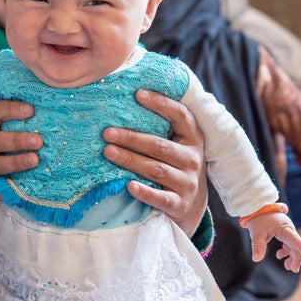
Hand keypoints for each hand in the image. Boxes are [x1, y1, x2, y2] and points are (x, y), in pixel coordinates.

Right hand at [0, 99, 42, 202]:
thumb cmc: (11, 136)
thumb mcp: (13, 123)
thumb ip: (29, 116)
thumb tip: (59, 105)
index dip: (11, 110)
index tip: (31, 110)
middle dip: (17, 140)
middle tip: (39, 141)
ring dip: (15, 162)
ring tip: (35, 160)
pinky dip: (3, 191)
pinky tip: (20, 190)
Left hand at [103, 89, 207, 234]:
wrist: (192, 206)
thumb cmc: (177, 167)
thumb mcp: (178, 146)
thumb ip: (163, 128)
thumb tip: (130, 99)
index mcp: (193, 139)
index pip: (181, 116)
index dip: (161, 104)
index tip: (138, 94)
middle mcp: (193, 159)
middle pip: (160, 146)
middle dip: (132, 138)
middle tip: (107, 132)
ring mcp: (188, 183)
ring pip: (156, 169)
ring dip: (130, 160)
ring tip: (108, 152)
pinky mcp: (179, 204)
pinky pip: (161, 198)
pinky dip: (145, 192)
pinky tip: (128, 185)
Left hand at [245, 212, 300, 271]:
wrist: (257, 209)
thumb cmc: (258, 219)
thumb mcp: (256, 233)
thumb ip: (258, 245)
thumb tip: (256, 259)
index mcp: (285, 229)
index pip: (296, 240)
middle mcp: (289, 231)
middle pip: (296, 246)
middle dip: (297, 258)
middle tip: (293, 269)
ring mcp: (287, 232)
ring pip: (294, 247)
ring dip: (293, 257)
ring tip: (288, 267)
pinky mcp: (284, 234)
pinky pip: (289, 244)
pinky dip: (286, 252)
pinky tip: (280, 256)